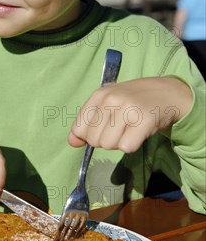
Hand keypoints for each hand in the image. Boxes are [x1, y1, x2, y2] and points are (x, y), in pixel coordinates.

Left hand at [68, 77, 192, 152]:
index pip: (79, 128)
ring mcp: (128, 108)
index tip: (104, 129)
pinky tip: (139, 132)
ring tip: (131, 128)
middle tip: (122, 128)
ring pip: (109, 145)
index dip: (90, 135)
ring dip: (120, 143)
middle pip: (94, 140)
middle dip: (106, 140)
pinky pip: (126, 147)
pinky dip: (133, 145)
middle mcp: (111, 99)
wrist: (168, 93)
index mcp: (99, 95)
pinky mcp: (144, 120)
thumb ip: (88, 123)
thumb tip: (72, 142)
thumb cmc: (134, 101)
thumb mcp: (108, 104)